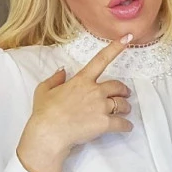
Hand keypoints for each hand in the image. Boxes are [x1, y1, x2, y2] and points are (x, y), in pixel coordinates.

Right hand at [16, 34, 134, 171]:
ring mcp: (101, 107)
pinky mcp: (105, 123)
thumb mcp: (44, 90)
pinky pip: (122, 123)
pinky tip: (127, 127)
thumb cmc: (44, 112)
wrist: (49, 133)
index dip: (116, 47)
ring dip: (125, 107)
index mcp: (81, 80)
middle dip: (123, 90)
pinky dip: (126, 126)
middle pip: (117, 86)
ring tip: (124, 111)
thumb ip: (55, 79)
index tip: (128, 37)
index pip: (101, 59)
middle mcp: (94, 90)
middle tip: (124, 95)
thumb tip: (62, 70)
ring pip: (122, 104)